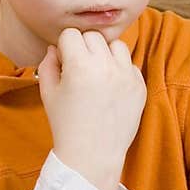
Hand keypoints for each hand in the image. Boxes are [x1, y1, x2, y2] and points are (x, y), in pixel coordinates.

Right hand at [37, 28, 146, 189]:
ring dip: (105, 54)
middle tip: (79, 68)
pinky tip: (110, 89)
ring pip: (116, 45)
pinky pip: (130, 65)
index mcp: (79, 66)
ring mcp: (127, 76)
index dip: (65, 46)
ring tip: (97, 74)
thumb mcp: (48, 92)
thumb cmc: (65, 124)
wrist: (92, 155)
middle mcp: (106, 67)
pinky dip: (119, 71)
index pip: (71, 34)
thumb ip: (49, 63)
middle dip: (84, 47)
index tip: (64, 61)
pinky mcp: (140, 86)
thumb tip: (57, 47)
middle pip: (94, 36)